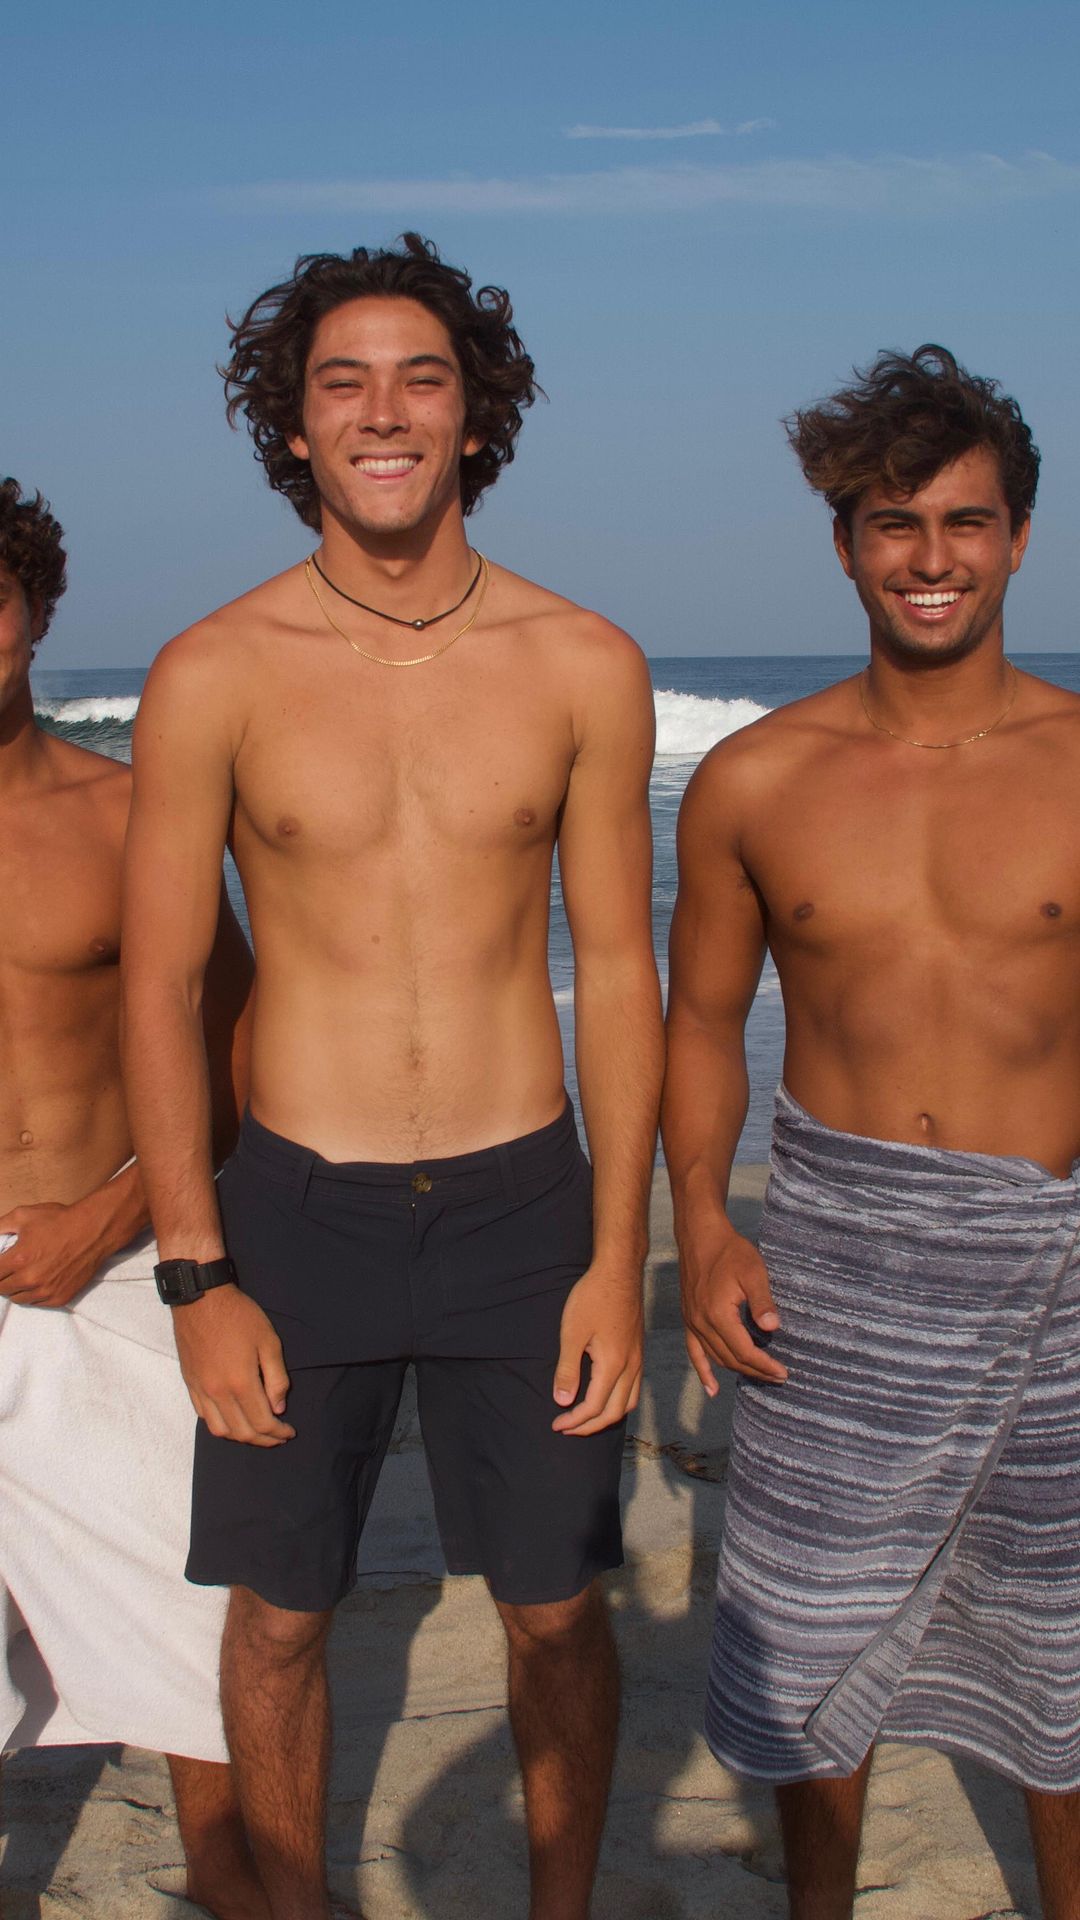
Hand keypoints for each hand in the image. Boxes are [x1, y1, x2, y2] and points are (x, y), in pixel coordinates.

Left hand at [0, 1200, 108, 1306]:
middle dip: (2, 1278)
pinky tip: (38, 1281)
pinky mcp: (60, 1298)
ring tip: (23, 1274)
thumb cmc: (59, 1221)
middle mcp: (30, 1279)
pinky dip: (33, 1294)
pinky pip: (36, 1303)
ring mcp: (45, 1292)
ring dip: (16, 1288)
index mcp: (19, 1259)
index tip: (1, 1264)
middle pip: (2, 1289)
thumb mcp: (24, 1215)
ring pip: (18, 1299)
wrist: (93, 1231)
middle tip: (10, 1269)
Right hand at [172, 1285, 294, 1446]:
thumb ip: (277, 1379)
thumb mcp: (269, 1341)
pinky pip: (204, 1416)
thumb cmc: (239, 1316)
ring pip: (220, 1430)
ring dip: (241, 1437)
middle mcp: (218, 1392)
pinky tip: (233, 1420)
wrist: (201, 1299)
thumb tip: (278, 1408)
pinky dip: (221, 1426)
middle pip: (242, 1432)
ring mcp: (201, 1390)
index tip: (289, 1432)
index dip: (278, 1432)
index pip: (262, 1422)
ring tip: (257, 1433)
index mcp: (240, 1382)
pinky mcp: (190, 1384)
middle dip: (264, 1440)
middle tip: (278, 1437)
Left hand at [551, 1261, 643, 1434]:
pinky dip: (619, 1401)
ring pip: (629, 1402)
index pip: (594, 1407)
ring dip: (607, 1416)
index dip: (574, 1421)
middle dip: (589, 1425)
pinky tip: (605, 1395)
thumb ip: (567, 1370)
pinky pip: (634, 1388)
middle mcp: (631, 1366)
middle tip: (566, 1427)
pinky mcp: (638, 1350)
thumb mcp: (572, 1333)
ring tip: (585, 1418)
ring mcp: (638, 1358)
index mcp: (613, 1365)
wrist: (619, 1271)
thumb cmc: (593, 1297)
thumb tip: (563, 1401)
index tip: (556, 1424)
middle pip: (614, 1412)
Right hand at [679, 1215, 786, 1391]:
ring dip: (737, 1370)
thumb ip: (762, 1301)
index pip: (744, 1351)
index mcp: (718, 1314)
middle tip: (778, 1376)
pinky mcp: (689, 1319)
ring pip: (716, 1358)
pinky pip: (694, 1352)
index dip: (764, 1365)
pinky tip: (712, 1389)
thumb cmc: (729, 1251)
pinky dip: (704, 1372)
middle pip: (730, 1359)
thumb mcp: (753, 1271)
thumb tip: (773, 1328)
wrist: (700, 1236)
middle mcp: (702, 1324)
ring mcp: (693, 1323)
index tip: (783, 1372)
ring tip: (758, 1376)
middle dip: (755, 1370)